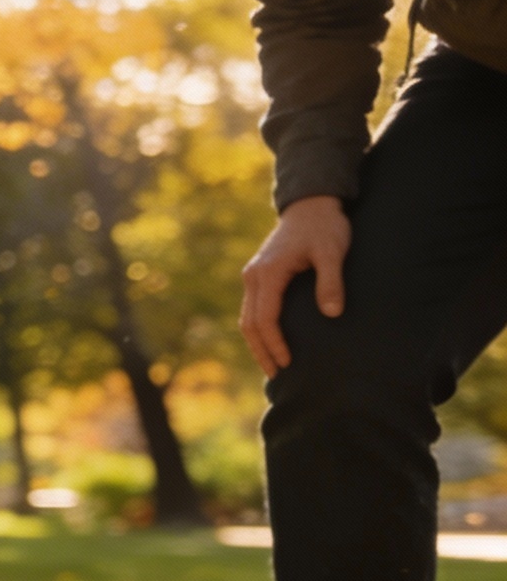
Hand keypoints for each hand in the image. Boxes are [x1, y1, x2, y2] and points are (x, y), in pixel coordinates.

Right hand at [240, 194, 349, 376]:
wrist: (310, 204)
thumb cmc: (324, 227)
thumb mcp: (333, 252)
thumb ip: (331, 282)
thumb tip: (331, 313)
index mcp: (268, 272)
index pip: (264, 318)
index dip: (274, 344)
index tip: (287, 363)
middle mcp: (254, 276)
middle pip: (249, 323)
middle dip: (261, 351)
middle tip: (277, 375)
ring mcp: (254, 275)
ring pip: (247, 317)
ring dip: (257, 343)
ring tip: (272, 365)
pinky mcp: (260, 275)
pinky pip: (253, 308)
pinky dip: (259, 329)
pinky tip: (271, 341)